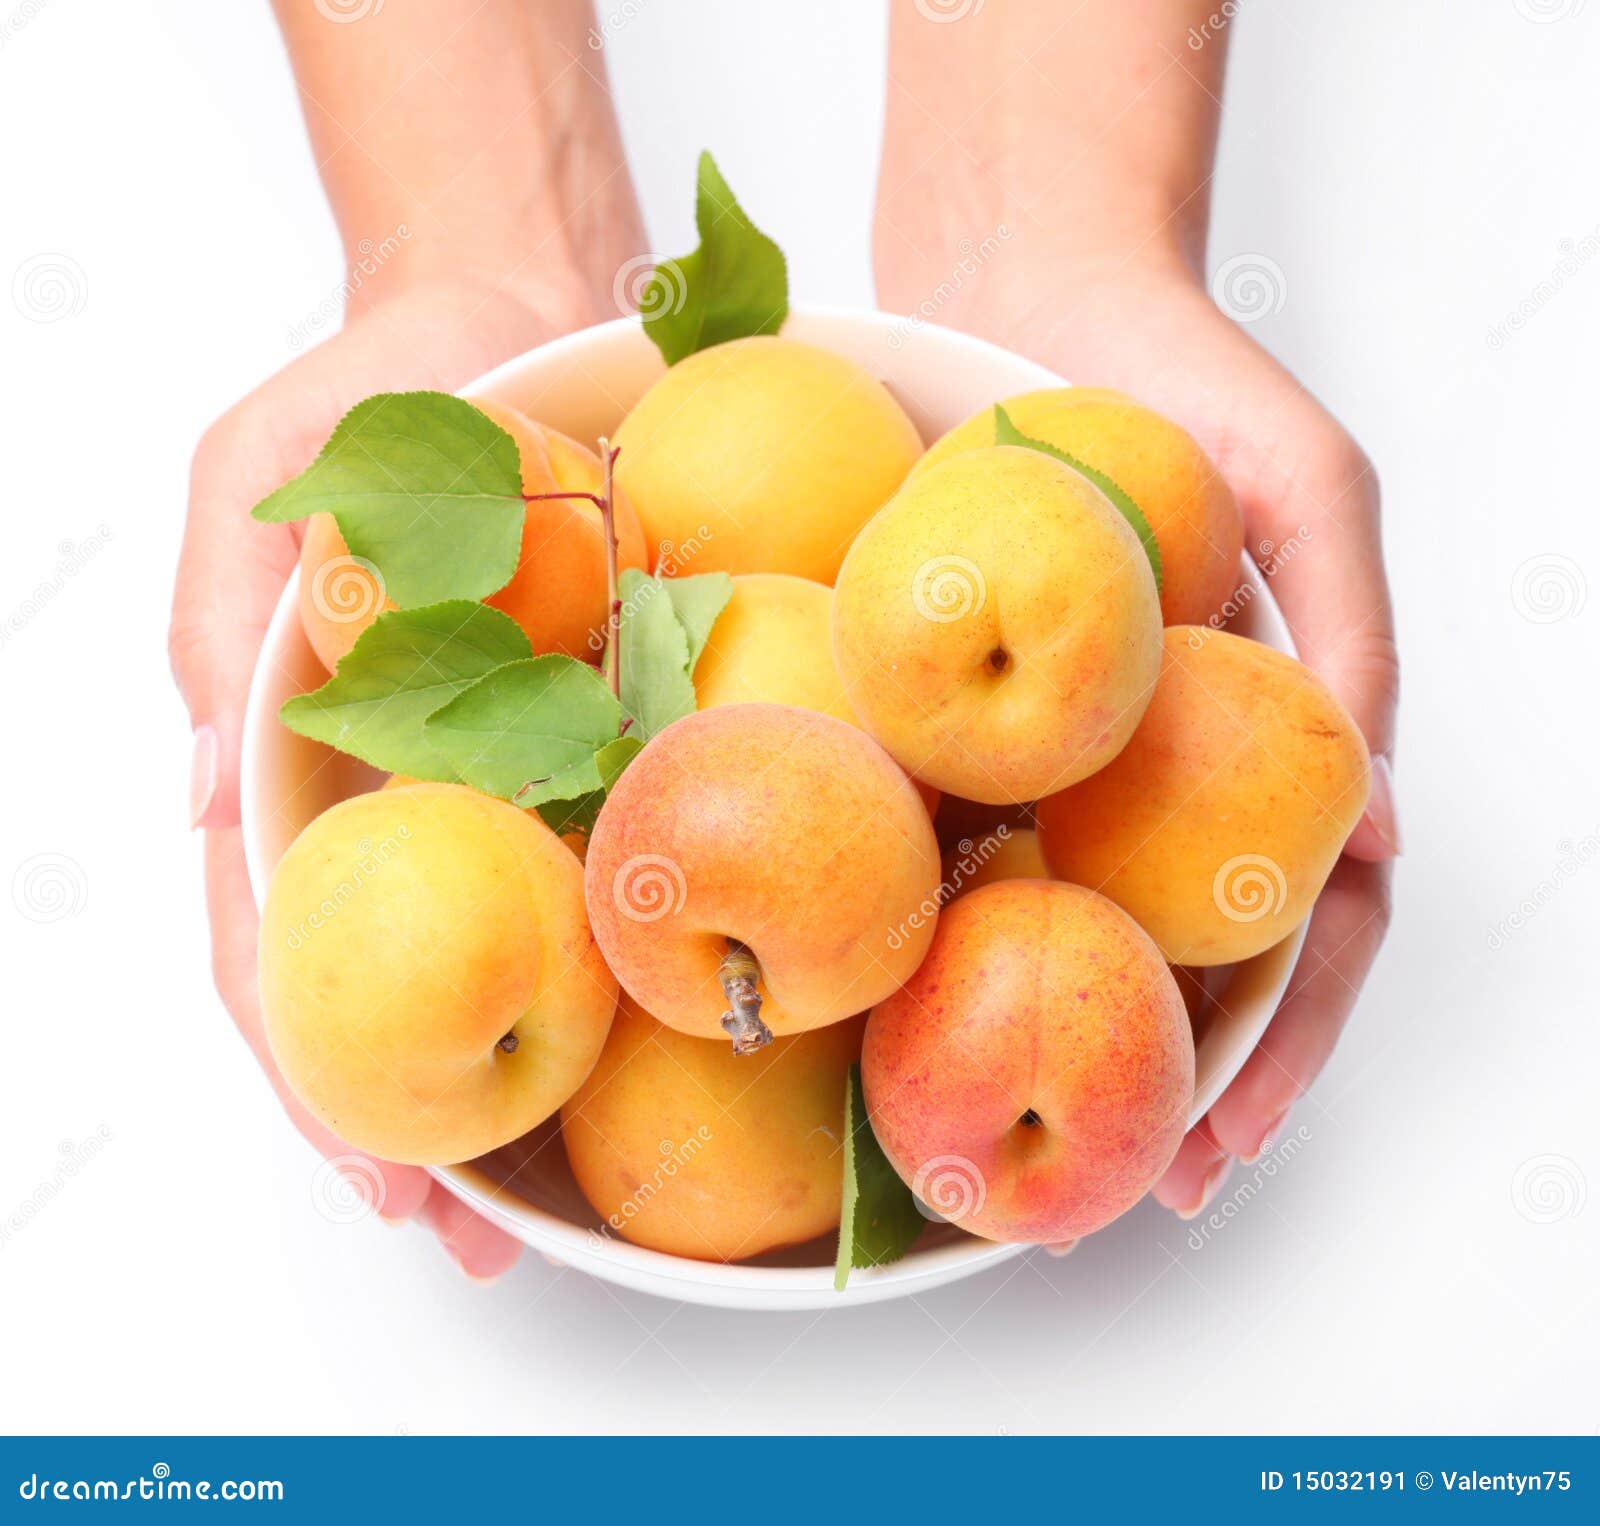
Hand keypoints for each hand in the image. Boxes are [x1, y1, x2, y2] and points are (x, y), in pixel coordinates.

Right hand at [171, 277, 605, 1279]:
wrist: (510, 305)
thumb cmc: (365, 386)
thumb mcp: (254, 481)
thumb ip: (223, 628)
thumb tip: (206, 795)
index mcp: (298, 754)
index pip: (280, 946)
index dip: (315, 1070)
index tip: (379, 1173)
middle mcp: (398, 786)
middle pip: (388, 983)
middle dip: (415, 1119)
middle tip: (476, 1236)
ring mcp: (498, 772)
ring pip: (491, 950)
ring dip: (508, 1077)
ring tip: (548, 1198)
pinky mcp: (593, 731)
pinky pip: (596, 853)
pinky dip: (606, 951)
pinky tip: (643, 1035)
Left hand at [879, 258, 1399, 1224]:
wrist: (1023, 284)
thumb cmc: (1179, 381)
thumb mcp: (1302, 487)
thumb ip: (1343, 635)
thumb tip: (1364, 807)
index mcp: (1265, 745)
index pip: (1305, 925)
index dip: (1281, 1042)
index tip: (1224, 1142)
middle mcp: (1168, 769)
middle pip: (1194, 961)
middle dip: (1174, 1086)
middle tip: (1127, 1196)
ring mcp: (1070, 755)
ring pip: (1082, 922)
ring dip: (1069, 1040)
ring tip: (1023, 1143)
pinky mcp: (969, 717)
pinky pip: (968, 831)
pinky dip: (957, 920)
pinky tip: (915, 993)